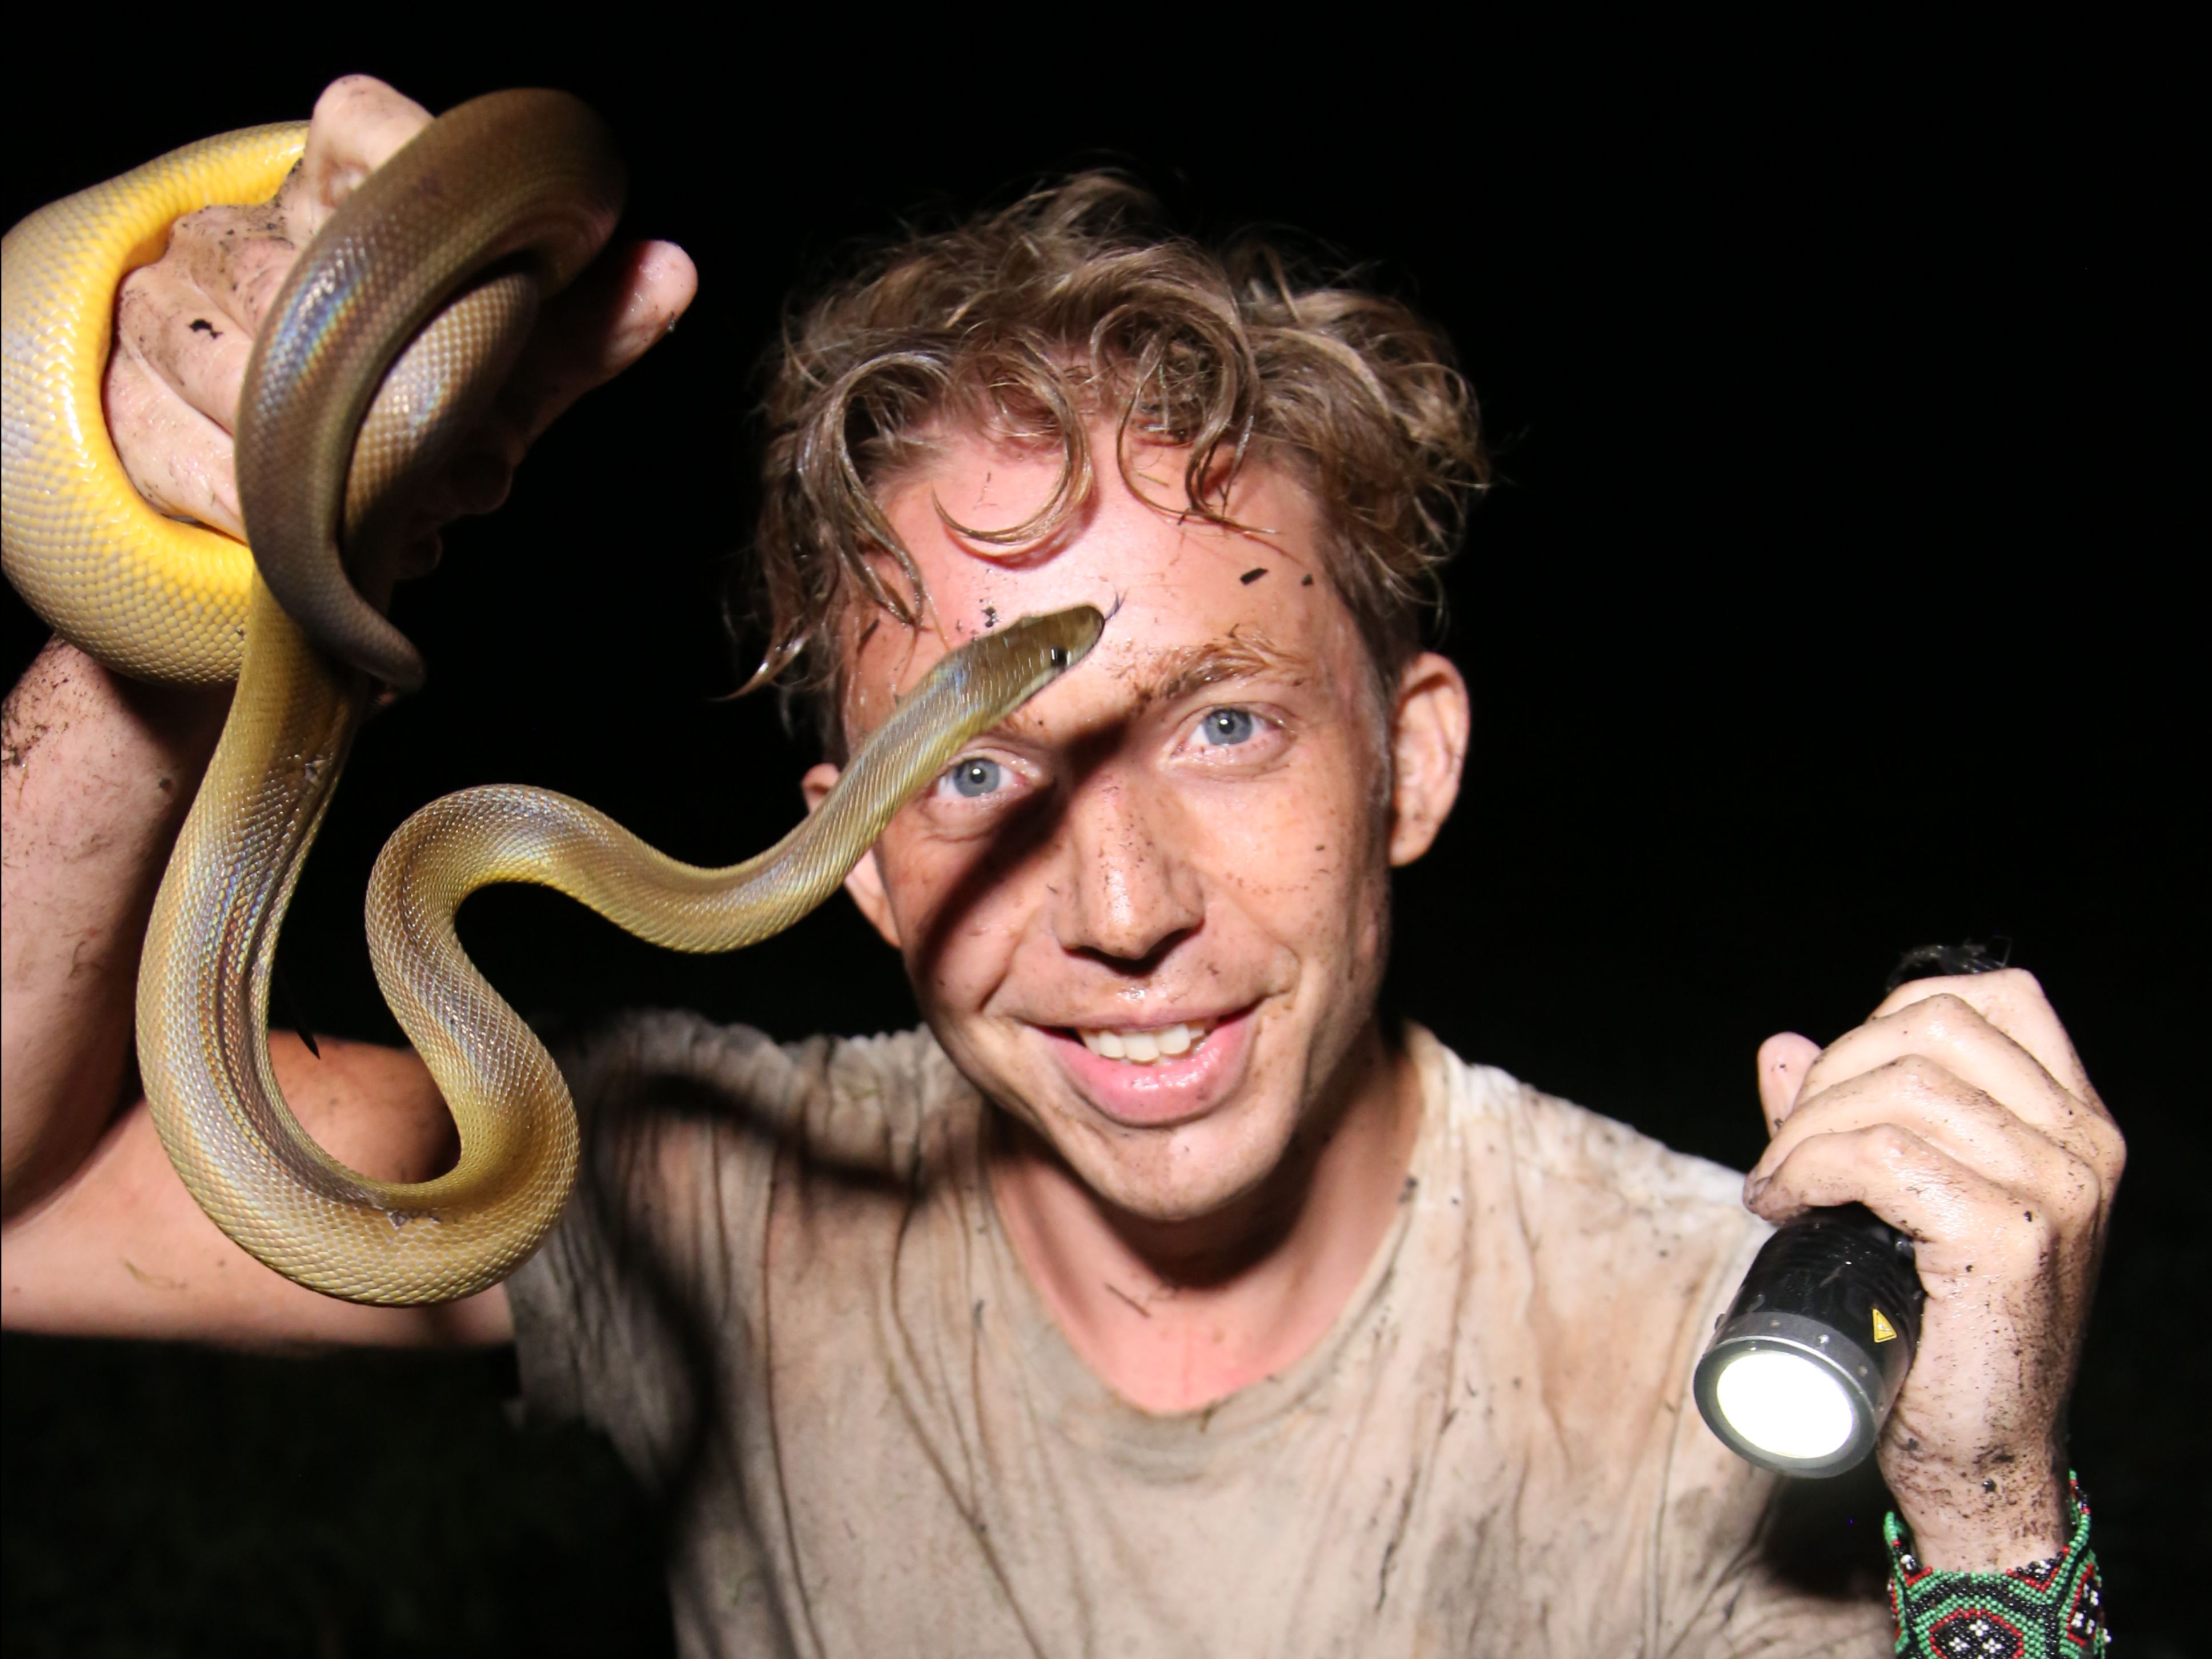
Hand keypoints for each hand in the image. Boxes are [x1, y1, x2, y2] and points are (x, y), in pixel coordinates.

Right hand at [103, 74, 695, 575]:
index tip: (484, 266)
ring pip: (249, 393)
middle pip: (313, 295)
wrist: (295, 503)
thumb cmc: (417, 404)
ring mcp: (165, 316)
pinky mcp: (130, 410)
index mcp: (338, 192)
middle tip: (466, 466)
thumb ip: (591, 326)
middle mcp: (238, 235)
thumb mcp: (516, 373)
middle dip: (401, 404)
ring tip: (416, 507)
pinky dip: (289, 524)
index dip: (415, 179)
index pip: (363, 128)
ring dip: (348, 476)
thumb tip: (672, 271)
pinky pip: (206, 471)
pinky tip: (347, 535)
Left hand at [1746, 970, 2123, 1569]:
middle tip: (1787, 1150)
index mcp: (2074, 1124)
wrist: (1980, 1454)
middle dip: (1830, 1077)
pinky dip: (1807, 1167)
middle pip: (1926, 1030)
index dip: (1888, 1019)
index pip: (1989, 999)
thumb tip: (1782, 1046)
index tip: (1835, 1088)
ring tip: (1779, 1183)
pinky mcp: (2008, 1237)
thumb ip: (1852, 1118)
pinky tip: (1781, 1203)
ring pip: (1896, 1088)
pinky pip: (1878, 1156)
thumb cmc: (1941, 1331)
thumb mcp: (1907, 1203)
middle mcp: (2081, 1145)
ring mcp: (2054, 1189)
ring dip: (1805, 1128)